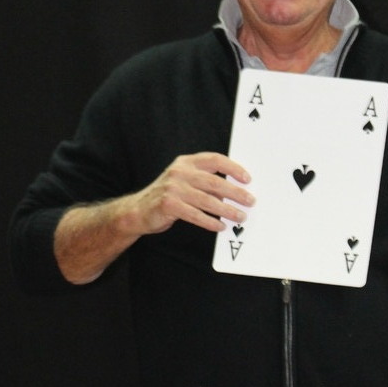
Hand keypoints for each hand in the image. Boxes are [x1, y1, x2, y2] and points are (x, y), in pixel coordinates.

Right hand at [133, 152, 253, 235]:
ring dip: (226, 210)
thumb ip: (205, 183)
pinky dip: (210, 222)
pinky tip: (220, 226)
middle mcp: (179, 172)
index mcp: (186, 162)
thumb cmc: (168, 196)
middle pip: (214, 181)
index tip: (247, 179)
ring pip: (207, 200)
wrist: (138, 210)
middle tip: (250, 201)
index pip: (215, 160)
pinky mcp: (168, 205)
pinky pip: (195, 215)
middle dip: (235, 192)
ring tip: (239, 216)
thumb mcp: (184, 182)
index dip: (233, 168)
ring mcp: (173, 188)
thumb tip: (234, 193)